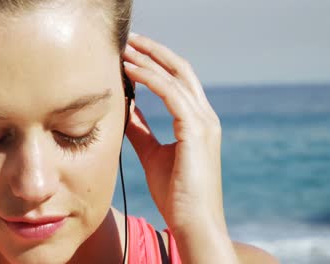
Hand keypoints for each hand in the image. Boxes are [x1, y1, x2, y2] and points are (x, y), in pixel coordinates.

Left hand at [123, 33, 237, 262]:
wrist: (193, 222)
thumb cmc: (176, 193)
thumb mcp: (152, 154)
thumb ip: (142, 130)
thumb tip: (126, 111)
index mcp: (197, 122)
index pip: (178, 81)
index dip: (156, 63)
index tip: (131, 54)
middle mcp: (205, 117)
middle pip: (180, 70)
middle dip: (154, 52)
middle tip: (129, 41)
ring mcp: (204, 122)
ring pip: (175, 77)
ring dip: (148, 60)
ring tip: (124, 51)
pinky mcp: (197, 131)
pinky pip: (172, 94)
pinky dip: (150, 79)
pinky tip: (130, 71)